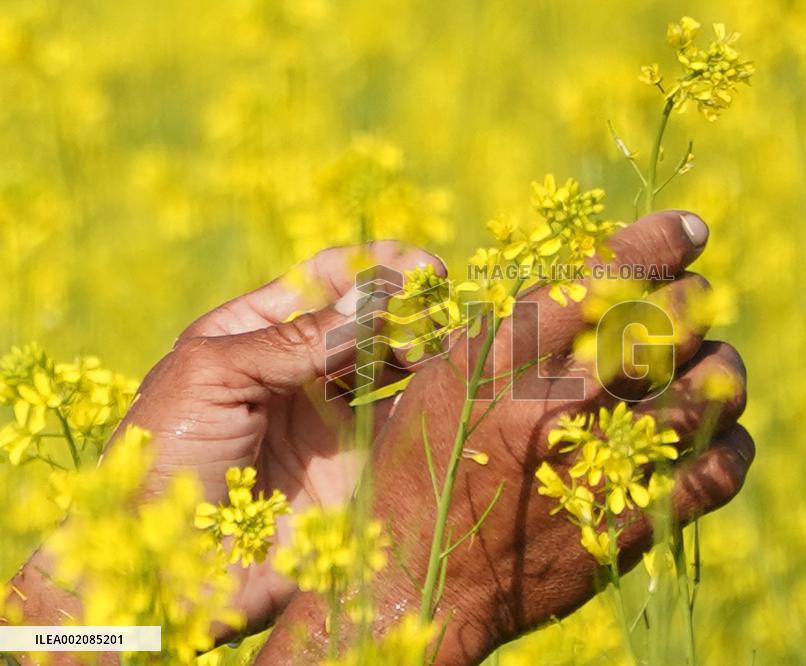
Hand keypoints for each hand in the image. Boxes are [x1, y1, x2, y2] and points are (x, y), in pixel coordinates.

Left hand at [9, 241, 443, 634]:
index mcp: (255, 333)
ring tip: (449, 347)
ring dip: (429, 349)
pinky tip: (449, 388)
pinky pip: (406, 424)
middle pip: (371, 319)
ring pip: (397, 367)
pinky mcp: (360, 468)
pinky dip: (434, 401)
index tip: (422, 268)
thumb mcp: (215, 376)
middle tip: (438, 315)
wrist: (167, 572)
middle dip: (409, 307)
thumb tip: (378, 295)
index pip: (325, 280)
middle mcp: (300, 370)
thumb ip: (297, 338)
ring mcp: (333, 419)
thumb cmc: (164, 457)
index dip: (376, 267)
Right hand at [259, 211, 753, 663]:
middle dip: (696, 300)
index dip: (661, 240)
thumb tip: (589, 285)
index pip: (607, 274)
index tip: (688, 230)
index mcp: (506, 358)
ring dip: (724, 366)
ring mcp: (601, 465)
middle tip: (695, 301)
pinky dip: (734, 442)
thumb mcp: (442, 380)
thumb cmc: (420, 471)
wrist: (414, 582)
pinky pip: (720, 469)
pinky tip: (721, 435)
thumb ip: (510, 330)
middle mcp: (561, 402)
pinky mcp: (628, 522)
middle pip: (673, 322)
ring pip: (711, 389)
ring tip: (716, 363)